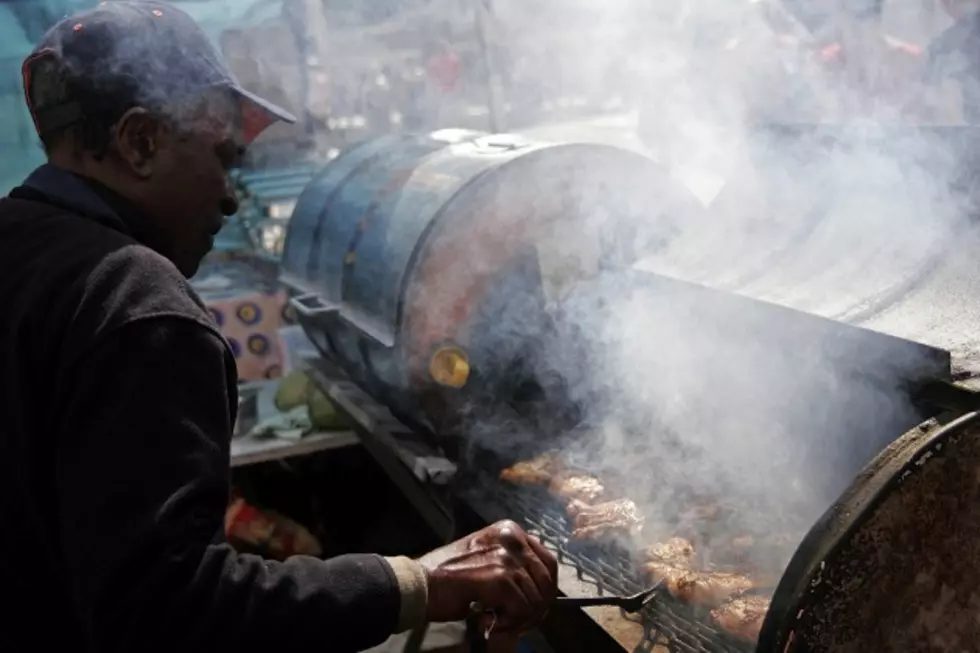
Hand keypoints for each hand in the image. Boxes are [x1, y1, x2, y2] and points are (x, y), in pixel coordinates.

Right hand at [418, 520, 557, 632]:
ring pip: (536, 600)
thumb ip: (512, 563)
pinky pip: (522, 610)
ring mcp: (507, 557)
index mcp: (510, 531)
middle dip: (536, 609)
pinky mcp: (500, 578)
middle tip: (516, 622)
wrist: (420, 584)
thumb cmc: (448, 575)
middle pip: (546, 582)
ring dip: (520, 619)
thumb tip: (541, 589)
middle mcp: (512, 539)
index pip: (548, 562)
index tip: (532, 608)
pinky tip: (490, 622)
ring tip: (498, 622)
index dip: (544, 590)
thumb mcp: (486, 557)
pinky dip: (509, 624)